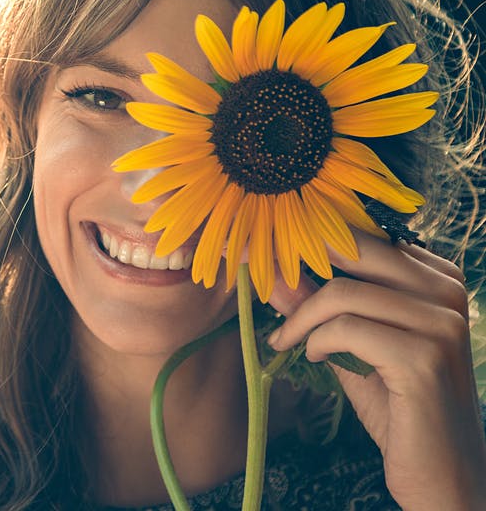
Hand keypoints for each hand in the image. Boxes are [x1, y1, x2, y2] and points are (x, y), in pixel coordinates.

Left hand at [266, 232, 485, 509]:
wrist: (442, 474)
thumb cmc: (399, 407)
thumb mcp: (352, 346)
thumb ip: (319, 308)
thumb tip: (274, 271)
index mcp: (438, 278)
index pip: (363, 237)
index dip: (309, 243)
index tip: (265, 255)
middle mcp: (448, 292)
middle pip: (352, 252)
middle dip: (296, 267)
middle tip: (263, 286)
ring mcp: (442, 324)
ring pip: (343, 293)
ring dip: (300, 318)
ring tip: (287, 340)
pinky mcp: (425, 358)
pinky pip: (347, 330)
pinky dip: (317, 342)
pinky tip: (314, 358)